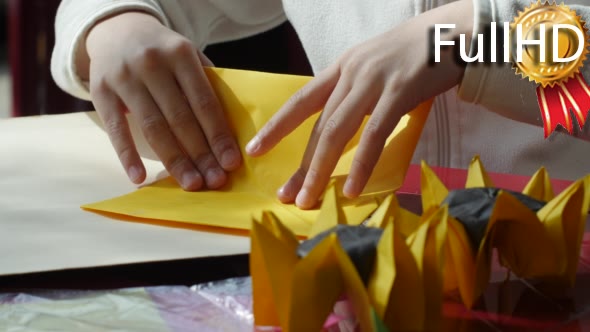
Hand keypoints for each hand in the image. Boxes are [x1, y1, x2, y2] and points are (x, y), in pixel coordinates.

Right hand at [84, 12, 240, 189]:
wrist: (117, 30)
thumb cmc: (163, 53)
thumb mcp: (187, 56)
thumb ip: (207, 84)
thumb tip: (232, 130)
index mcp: (181, 55)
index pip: (205, 102)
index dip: (218, 135)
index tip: (231, 162)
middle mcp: (152, 64)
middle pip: (181, 119)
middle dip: (201, 154)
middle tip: (215, 180)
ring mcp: (124, 78)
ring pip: (153, 127)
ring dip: (174, 160)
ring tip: (191, 183)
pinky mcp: (100, 92)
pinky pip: (116, 129)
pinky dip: (127, 155)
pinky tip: (139, 178)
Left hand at [246, 0, 472, 208]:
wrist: (454, 30)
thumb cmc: (415, 53)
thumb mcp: (374, 66)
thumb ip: (354, 91)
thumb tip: (339, 123)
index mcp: (342, 67)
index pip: (301, 100)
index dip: (276, 126)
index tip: (255, 149)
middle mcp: (351, 74)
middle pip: (318, 125)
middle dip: (300, 163)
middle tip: (285, 194)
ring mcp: (374, 82)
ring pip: (337, 132)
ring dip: (320, 169)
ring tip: (308, 198)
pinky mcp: (399, 92)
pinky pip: (374, 135)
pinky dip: (361, 165)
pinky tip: (352, 189)